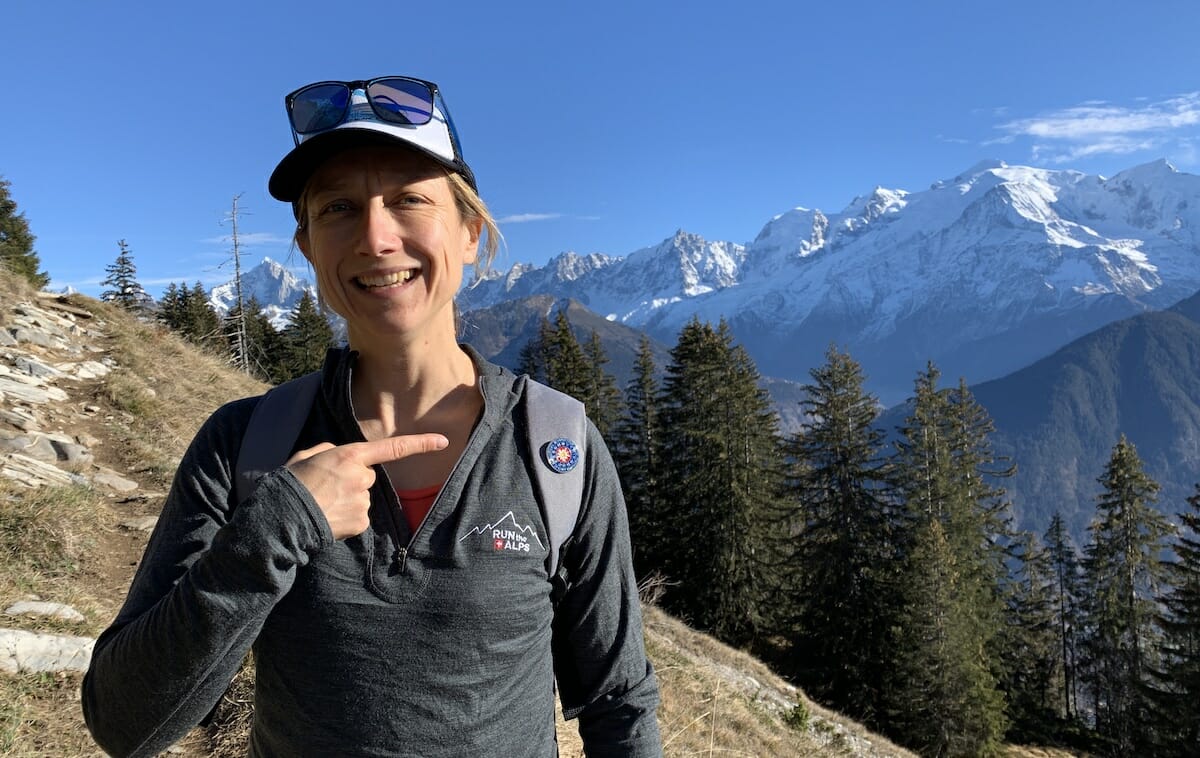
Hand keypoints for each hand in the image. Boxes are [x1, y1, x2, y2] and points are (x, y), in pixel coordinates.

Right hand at [286, 435, 448, 539]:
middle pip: (368, 478)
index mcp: (349, 456)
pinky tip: (328, 518)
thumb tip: (340, 457)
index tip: (443, 441)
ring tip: (322, 504)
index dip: (419, 444)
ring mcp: (363, 501)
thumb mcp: (307, 456)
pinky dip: (346, 519)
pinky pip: (359, 518)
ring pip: (362, 499)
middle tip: (326, 488)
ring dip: (347, 501)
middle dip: (352, 482)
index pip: (392, 448)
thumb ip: (329, 451)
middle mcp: (361, 477)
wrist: (282, 517)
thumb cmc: (291, 483)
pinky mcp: (361, 522)